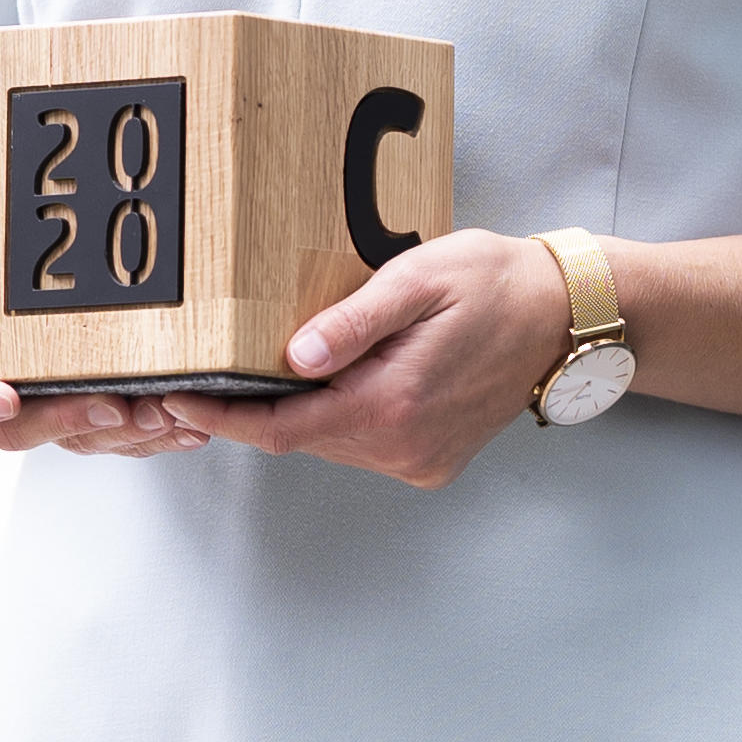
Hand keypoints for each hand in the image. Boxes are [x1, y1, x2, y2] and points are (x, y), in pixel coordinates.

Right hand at [0, 174, 221, 455]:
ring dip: (123, 434)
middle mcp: (3, 403)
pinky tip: (188, 426)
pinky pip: (122, 444)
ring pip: (80, 442)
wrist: (34, 306)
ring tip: (162, 410)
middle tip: (107, 405)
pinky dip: (156, 438)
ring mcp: (52, 419)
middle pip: (18, 432)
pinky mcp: (99, 427)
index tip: (3, 397)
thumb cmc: (9, 284)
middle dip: (66, 422)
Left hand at [189, 229, 572, 490]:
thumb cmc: (495, 284)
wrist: (566, 317)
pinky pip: (364, 443)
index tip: (174, 401)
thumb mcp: (417, 281)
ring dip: (300, 410)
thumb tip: (292, 357)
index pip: (281, 429)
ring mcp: (421, 460)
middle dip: (253, 409)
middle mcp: (406, 447)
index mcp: (394, 405)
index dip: (222, 418)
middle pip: (301, 436)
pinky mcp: (432, 460)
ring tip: (268, 366)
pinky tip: (337, 378)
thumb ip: (352, 322)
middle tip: (203, 374)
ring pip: (331, 440)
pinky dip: (338, 415)